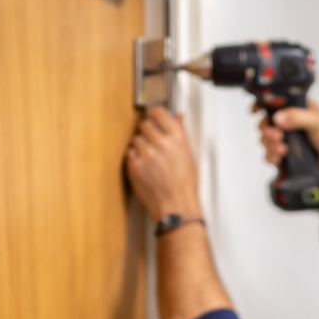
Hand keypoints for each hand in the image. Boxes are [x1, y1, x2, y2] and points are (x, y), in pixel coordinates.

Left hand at [126, 107, 202, 221]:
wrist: (175, 205)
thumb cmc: (184, 185)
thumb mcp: (189, 155)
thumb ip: (181, 132)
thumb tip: (179, 116)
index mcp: (177, 139)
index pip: (159, 113)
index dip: (153, 114)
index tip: (152, 116)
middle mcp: (162, 144)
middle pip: (144, 124)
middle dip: (146, 131)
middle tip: (151, 141)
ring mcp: (147, 155)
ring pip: (135, 139)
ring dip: (140, 146)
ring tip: (149, 159)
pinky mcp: (135, 166)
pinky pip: (129, 153)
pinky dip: (134, 158)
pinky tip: (144, 167)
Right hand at [255, 99, 318, 177]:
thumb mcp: (318, 122)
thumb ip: (298, 117)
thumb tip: (278, 117)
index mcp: (298, 108)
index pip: (275, 102)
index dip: (262, 105)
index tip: (255, 112)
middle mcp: (291, 122)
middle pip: (266, 122)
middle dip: (267, 131)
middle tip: (277, 137)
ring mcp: (289, 139)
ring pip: (266, 139)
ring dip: (269, 145)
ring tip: (282, 150)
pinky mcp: (288, 154)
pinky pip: (271, 154)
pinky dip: (270, 157)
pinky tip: (278, 158)